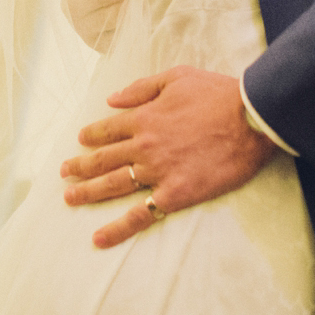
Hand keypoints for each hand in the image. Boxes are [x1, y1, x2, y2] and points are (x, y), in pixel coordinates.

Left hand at [60, 66, 277, 247]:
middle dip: (80, 166)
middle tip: (64, 173)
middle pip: (103, 158)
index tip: (80, 140)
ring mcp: (158, 171)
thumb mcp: (178, 76)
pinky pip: (140, 214)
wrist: (250, 118)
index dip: (91, 135)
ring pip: (113, 185)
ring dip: (87, 192)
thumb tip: (112, 99)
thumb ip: (142, 87)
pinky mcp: (175, 194)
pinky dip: (117, 228)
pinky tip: (99, 238)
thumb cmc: (217, 93)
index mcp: (145, 116)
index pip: (108, 129)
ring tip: (69, 197)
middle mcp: (144, 145)